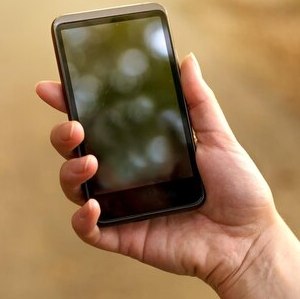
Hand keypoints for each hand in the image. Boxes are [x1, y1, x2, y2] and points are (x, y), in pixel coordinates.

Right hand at [36, 54, 276, 291]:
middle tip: (74, 126)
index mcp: (141, 149)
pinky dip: (83, 220)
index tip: (51, 87)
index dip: (70, 104)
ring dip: (70, 172)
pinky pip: (90, 231)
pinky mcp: (125, 236)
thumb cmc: (237, 188)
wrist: (249, 239)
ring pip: (75, 187)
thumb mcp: (218, 138)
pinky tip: (92, 206)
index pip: (98, 122)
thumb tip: (187, 59)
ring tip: (89, 162)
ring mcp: (122, 206)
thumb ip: (199, 101)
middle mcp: (125, 175)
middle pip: (76, 151)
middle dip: (62, 136)